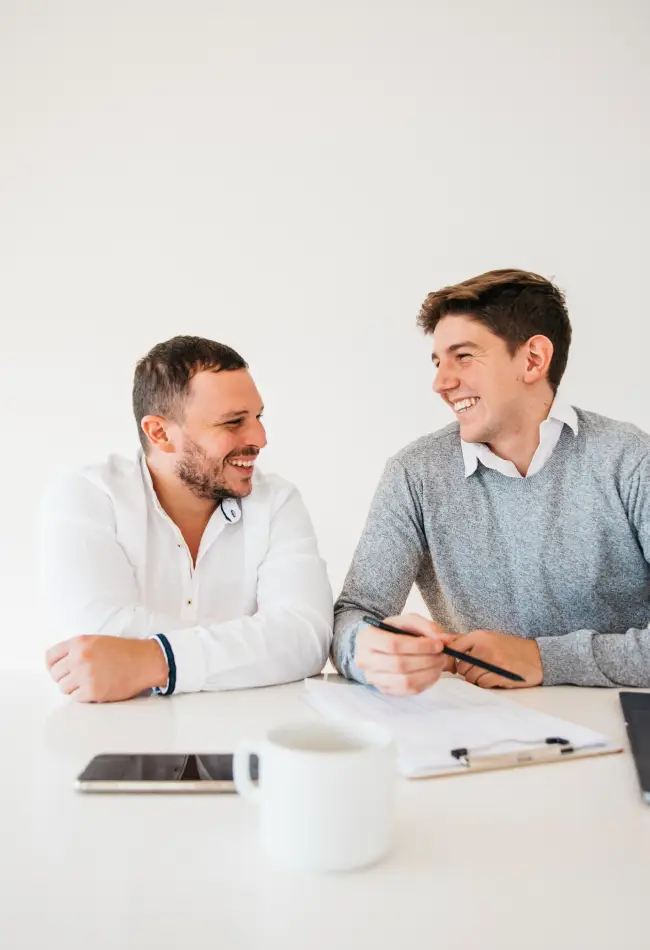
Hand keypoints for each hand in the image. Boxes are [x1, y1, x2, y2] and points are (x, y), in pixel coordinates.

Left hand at [45, 635, 168, 702]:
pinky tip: (96, 688)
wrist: (145, 661)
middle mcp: (79, 657)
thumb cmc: (124, 651)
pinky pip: (76, 698)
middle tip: (79, 678)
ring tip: (89, 683)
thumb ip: (76, 649)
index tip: (59, 671)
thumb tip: (58, 665)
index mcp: (79, 643)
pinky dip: (84, 696)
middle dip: (65, 678)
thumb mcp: (96, 641)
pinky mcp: (92, 691)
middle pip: (55, 675)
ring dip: (74, 688)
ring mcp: (85, 675)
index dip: (53, 666)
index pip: (50, 656)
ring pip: (63, 688)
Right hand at [355, 613, 453, 695]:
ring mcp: (373, 678)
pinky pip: (408, 691)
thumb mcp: (407, 621)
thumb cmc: (394, 632)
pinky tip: (433, 672)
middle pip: (399, 664)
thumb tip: (443, 639)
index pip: (393, 644)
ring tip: (440, 663)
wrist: (379, 647)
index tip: (438, 644)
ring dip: (429, 673)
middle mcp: (365, 660)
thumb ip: (426, 626)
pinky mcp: (384, 690)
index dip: (419, 646)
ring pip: (405, 681)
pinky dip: (426, 682)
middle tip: (443, 654)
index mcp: (366, 638)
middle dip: (427, 660)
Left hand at [452, 630, 542, 688]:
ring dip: (477, 679)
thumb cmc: (511, 648)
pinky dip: (486, 684)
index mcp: (480, 636)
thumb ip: (466, 641)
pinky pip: (482, 684)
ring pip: (470, 677)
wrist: (538, 656)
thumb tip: (442, 642)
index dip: (452, 659)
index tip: (456, 664)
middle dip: (467, 671)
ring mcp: (493, 661)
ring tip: (489, 673)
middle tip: (480, 669)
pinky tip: (495, 678)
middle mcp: (484, 647)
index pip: (454, 648)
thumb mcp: (489, 638)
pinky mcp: (501, 675)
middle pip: (461, 666)